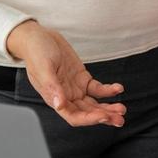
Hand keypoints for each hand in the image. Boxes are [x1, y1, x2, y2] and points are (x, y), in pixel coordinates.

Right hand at [6, 21, 126, 126]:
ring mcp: (75, 88)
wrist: (38, 37)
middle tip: (119, 117)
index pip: (74, 117)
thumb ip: (52, 87)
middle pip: (87, 113)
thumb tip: (59, 104)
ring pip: (94, 104)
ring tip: (121, 108)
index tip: (104, 116)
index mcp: (55, 99)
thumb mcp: (43, 68)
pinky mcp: (81, 78)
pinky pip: (97, 89)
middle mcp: (66, 97)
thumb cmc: (36, 53)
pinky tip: (117, 89)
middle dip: (104, 116)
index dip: (89, 119)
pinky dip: (107, 91)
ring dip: (108, 107)